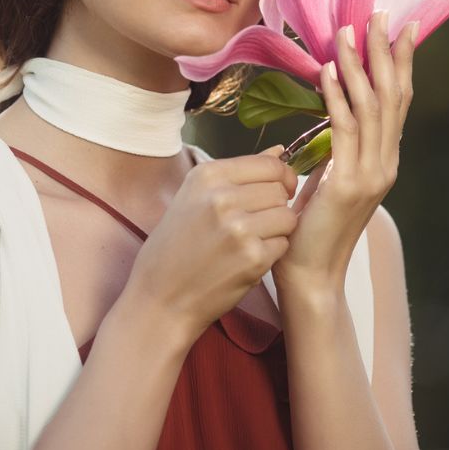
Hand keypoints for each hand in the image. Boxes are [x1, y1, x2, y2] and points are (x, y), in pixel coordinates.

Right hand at [122, 149, 298, 347]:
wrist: (161, 298)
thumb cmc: (174, 248)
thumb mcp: (194, 199)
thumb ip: (237, 175)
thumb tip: (279, 151)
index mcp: (207, 175)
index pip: (269, 164)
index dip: (281, 178)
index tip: (277, 190)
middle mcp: (222, 197)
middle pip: (280, 189)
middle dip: (277, 205)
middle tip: (257, 222)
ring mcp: (238, 228)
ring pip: (287, 216)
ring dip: (278, 230)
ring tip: (253, 240)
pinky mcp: (252, 257)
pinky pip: (283, 244)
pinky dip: (273, 252)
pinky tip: (249, 259)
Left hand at [272, 11, 416, 292]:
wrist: (310, 276)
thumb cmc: (311, 229)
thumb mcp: (329, 181)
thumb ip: (338, 151)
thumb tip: (332, 117)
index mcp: (384, 160)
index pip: (397, 102)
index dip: (401, 64)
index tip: (402, 28)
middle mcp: (386, 163)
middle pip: (393, 96)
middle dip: (387, 52)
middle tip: (382, 14)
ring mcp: (371, 173)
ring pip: (371, 107)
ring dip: (360, 65)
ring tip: (350, 31)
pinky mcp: (349, 183)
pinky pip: (344, 129)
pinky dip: (338, 96)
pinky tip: (329, 71)